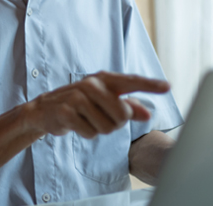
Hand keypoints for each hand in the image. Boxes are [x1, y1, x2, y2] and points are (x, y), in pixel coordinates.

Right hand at [24, 71, 169, 138]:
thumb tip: (148, 114)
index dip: (150, 85)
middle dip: (115, 123)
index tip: (168, 86)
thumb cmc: (80, 104)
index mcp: (104, 79)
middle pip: (122, 115)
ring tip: (87, 119)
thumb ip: (128, 107)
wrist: (45, 109)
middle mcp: (92, 84)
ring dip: (99, 129)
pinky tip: (77, 124)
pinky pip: (91, 133)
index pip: (131, 81)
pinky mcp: (67, 111)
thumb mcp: (104, 102)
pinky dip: (87, 134)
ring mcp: (78, 97)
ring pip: (107, 127)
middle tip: (101, 117)